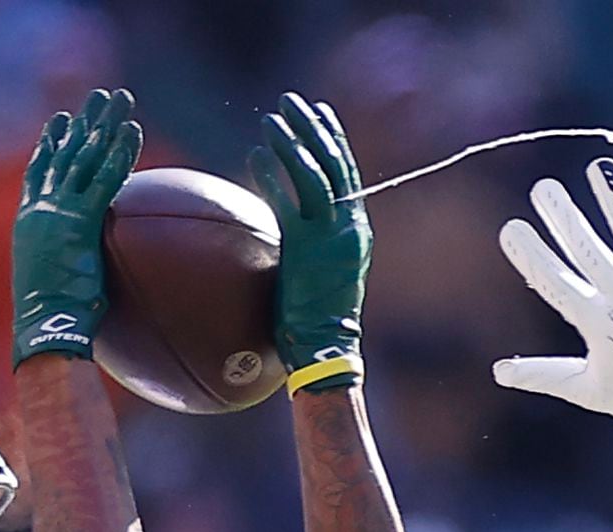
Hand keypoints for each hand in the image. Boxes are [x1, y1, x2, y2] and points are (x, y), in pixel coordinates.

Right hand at [13, 88, 141, 367]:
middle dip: (83, 123)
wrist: (44, 330)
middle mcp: (39, 210)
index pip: (38, 173)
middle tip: (98, 98)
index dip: (50, 144)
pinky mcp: (78, 223)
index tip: (60, 121)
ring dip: (104, 125)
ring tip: (120, 100)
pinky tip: (133, 131)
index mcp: (28, 222)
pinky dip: (119, 154)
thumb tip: (88, 283)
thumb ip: (67, 270)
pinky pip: (104, 181)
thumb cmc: (51, 325)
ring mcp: (57, 213)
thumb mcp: (54, 289)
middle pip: (63, 155)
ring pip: (84, 158)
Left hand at [248, 92, 369, 387]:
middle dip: (313, 127)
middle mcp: (350, 226)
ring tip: (271, 120)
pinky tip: (255, 156)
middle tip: (291, 101)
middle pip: (335, 163)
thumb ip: (308, 242)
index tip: (318, 111)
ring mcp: (332, 237)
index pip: (347, 172)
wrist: (326, 349)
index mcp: (357, 228)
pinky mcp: (309, 250)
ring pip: (315, 176)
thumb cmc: (316, 320)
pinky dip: (273, 177)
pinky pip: (288, 204)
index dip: (333, 138)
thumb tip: (278, 226)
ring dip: (293, 143)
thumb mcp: (319, 273)